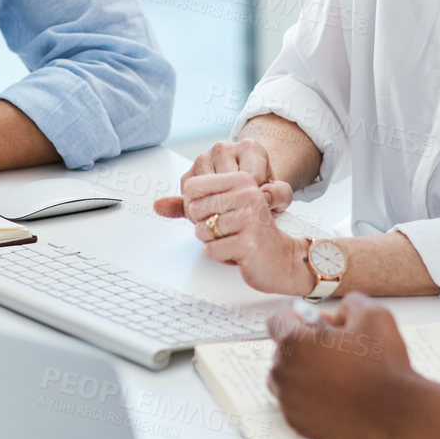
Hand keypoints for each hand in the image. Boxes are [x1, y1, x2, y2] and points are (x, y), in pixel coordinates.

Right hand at [154, 138, 288, 217]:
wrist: (248, 180)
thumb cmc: (263, 187)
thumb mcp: (280, 193)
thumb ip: (280, 195)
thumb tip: (265, 196)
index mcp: (249, 147)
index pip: (251, 180)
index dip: (255, 200)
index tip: (259, 204)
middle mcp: (223, 148)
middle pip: (226, 187)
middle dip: (235, 205)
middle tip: (243, 211)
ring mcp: (203, 159)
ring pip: (206, 194)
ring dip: (216, 209)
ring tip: (229, 211)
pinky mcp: (188, 176)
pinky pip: (190, 199)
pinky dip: (199, 212)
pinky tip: (211, 213)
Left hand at [174, 172, 312, 293]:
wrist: (282, 258)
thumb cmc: (250, 233)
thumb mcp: (222, 210)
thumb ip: (188, 205)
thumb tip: (156, 205)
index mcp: (241, 180)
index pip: (192, 188)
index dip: (196, 206)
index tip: (216, 212)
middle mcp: (247, 194)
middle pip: (194, 211)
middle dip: (205, 226)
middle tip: (230, 229)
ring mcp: (249, 218)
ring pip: (201, 232)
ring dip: (215, 242)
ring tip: (236, 240)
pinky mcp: (248, 243)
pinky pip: (211, 251)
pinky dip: (221, 256)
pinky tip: (239, 252)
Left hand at [267, 294, 424, 438]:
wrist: (397, 413)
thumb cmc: (384, 366)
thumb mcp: (374, 314)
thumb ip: (349, 303)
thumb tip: (338, 312)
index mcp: (293, 344)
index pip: (277, 321)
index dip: (300, 317)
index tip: (317, 323)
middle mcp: (284, 374)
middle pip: (283, 350)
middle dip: (305, 345)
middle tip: (336, 349)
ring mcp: (289, 402)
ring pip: (286, 379)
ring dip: (304, 372)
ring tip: (336, 373)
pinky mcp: (299, 424)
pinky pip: (295, 404)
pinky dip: (310, 397)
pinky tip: (336, 394)